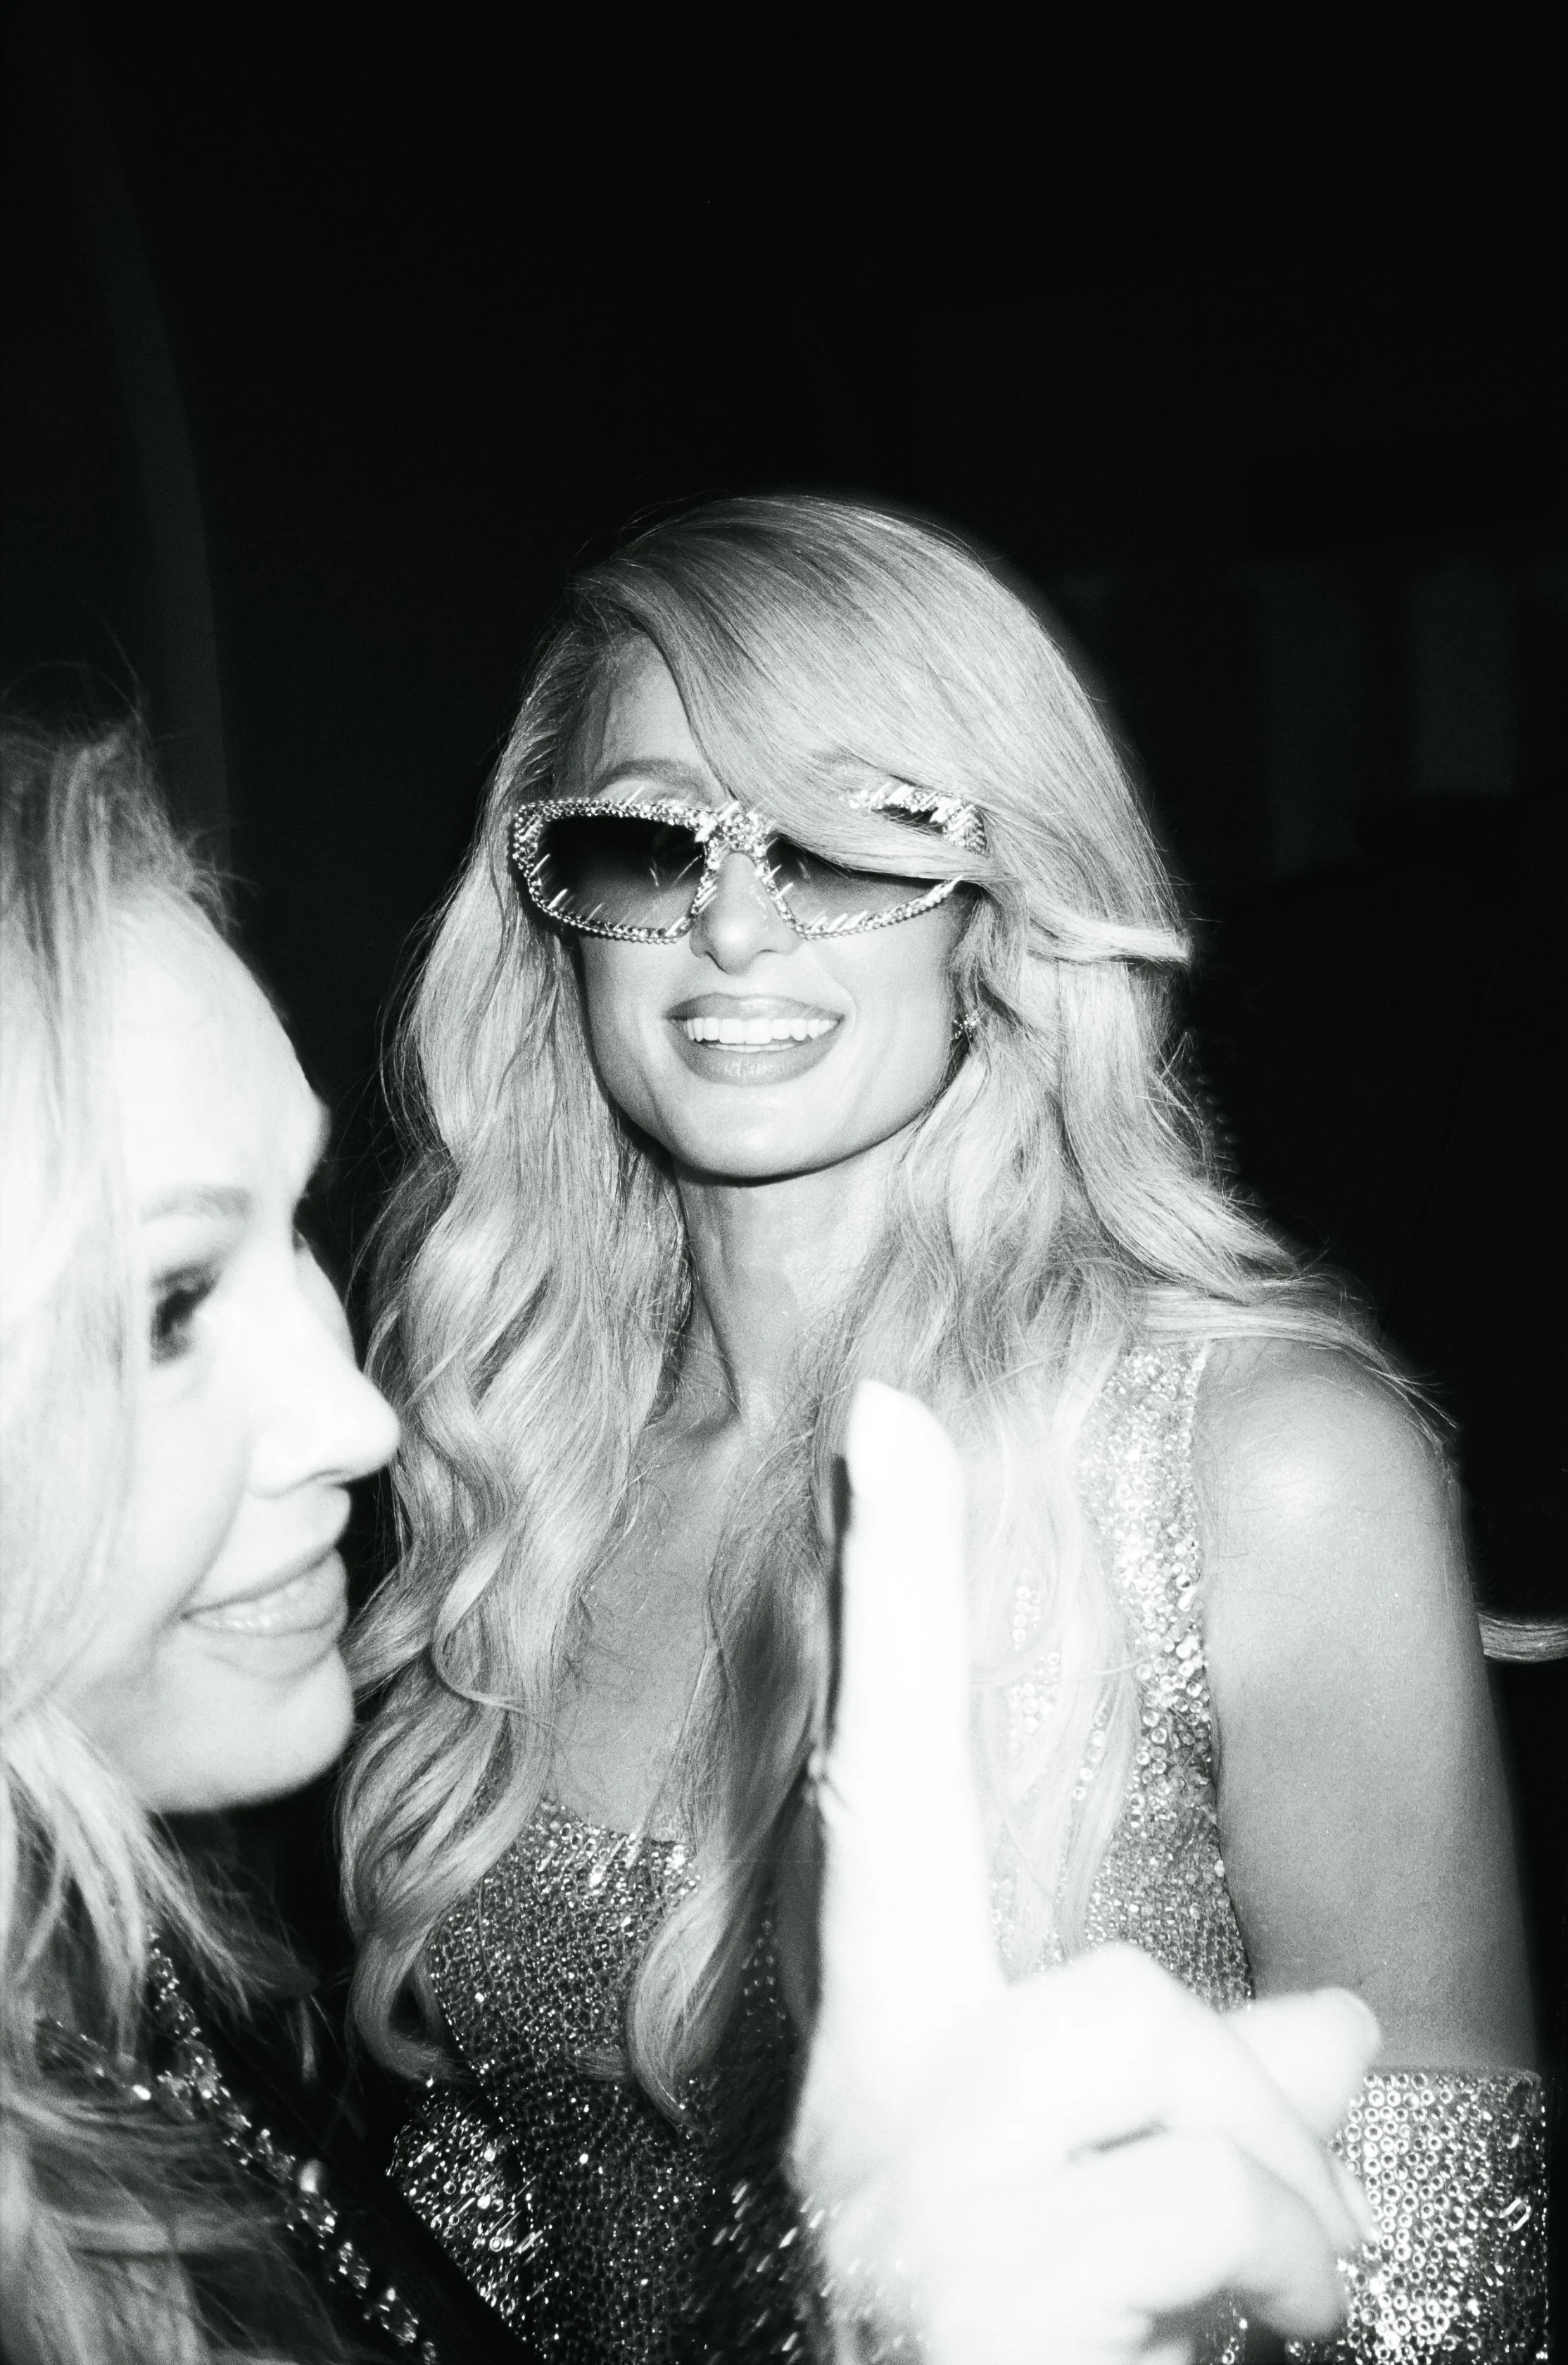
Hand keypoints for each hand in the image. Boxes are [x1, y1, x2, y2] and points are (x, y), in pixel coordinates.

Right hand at [789, 1381, 1377, 2363]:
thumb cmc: (1038, 2350)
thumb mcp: (1123, 2199)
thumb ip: (1218, 2091)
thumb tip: (1333, 2025)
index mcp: (897, 2039)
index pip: (888, 1769)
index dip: (895, 1585)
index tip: (889, 1408)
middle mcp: (877, 2091)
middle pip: (1125, 1983)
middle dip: (1246, 2118)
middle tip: (1254, 2259)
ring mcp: (911, 2185)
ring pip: (1180, 2078)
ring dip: (1276, 2226)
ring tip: (1220, 2327)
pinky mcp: (972, 2274)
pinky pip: (1207, 2208)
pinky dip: (1266, 2294)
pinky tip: (1195, 2359)